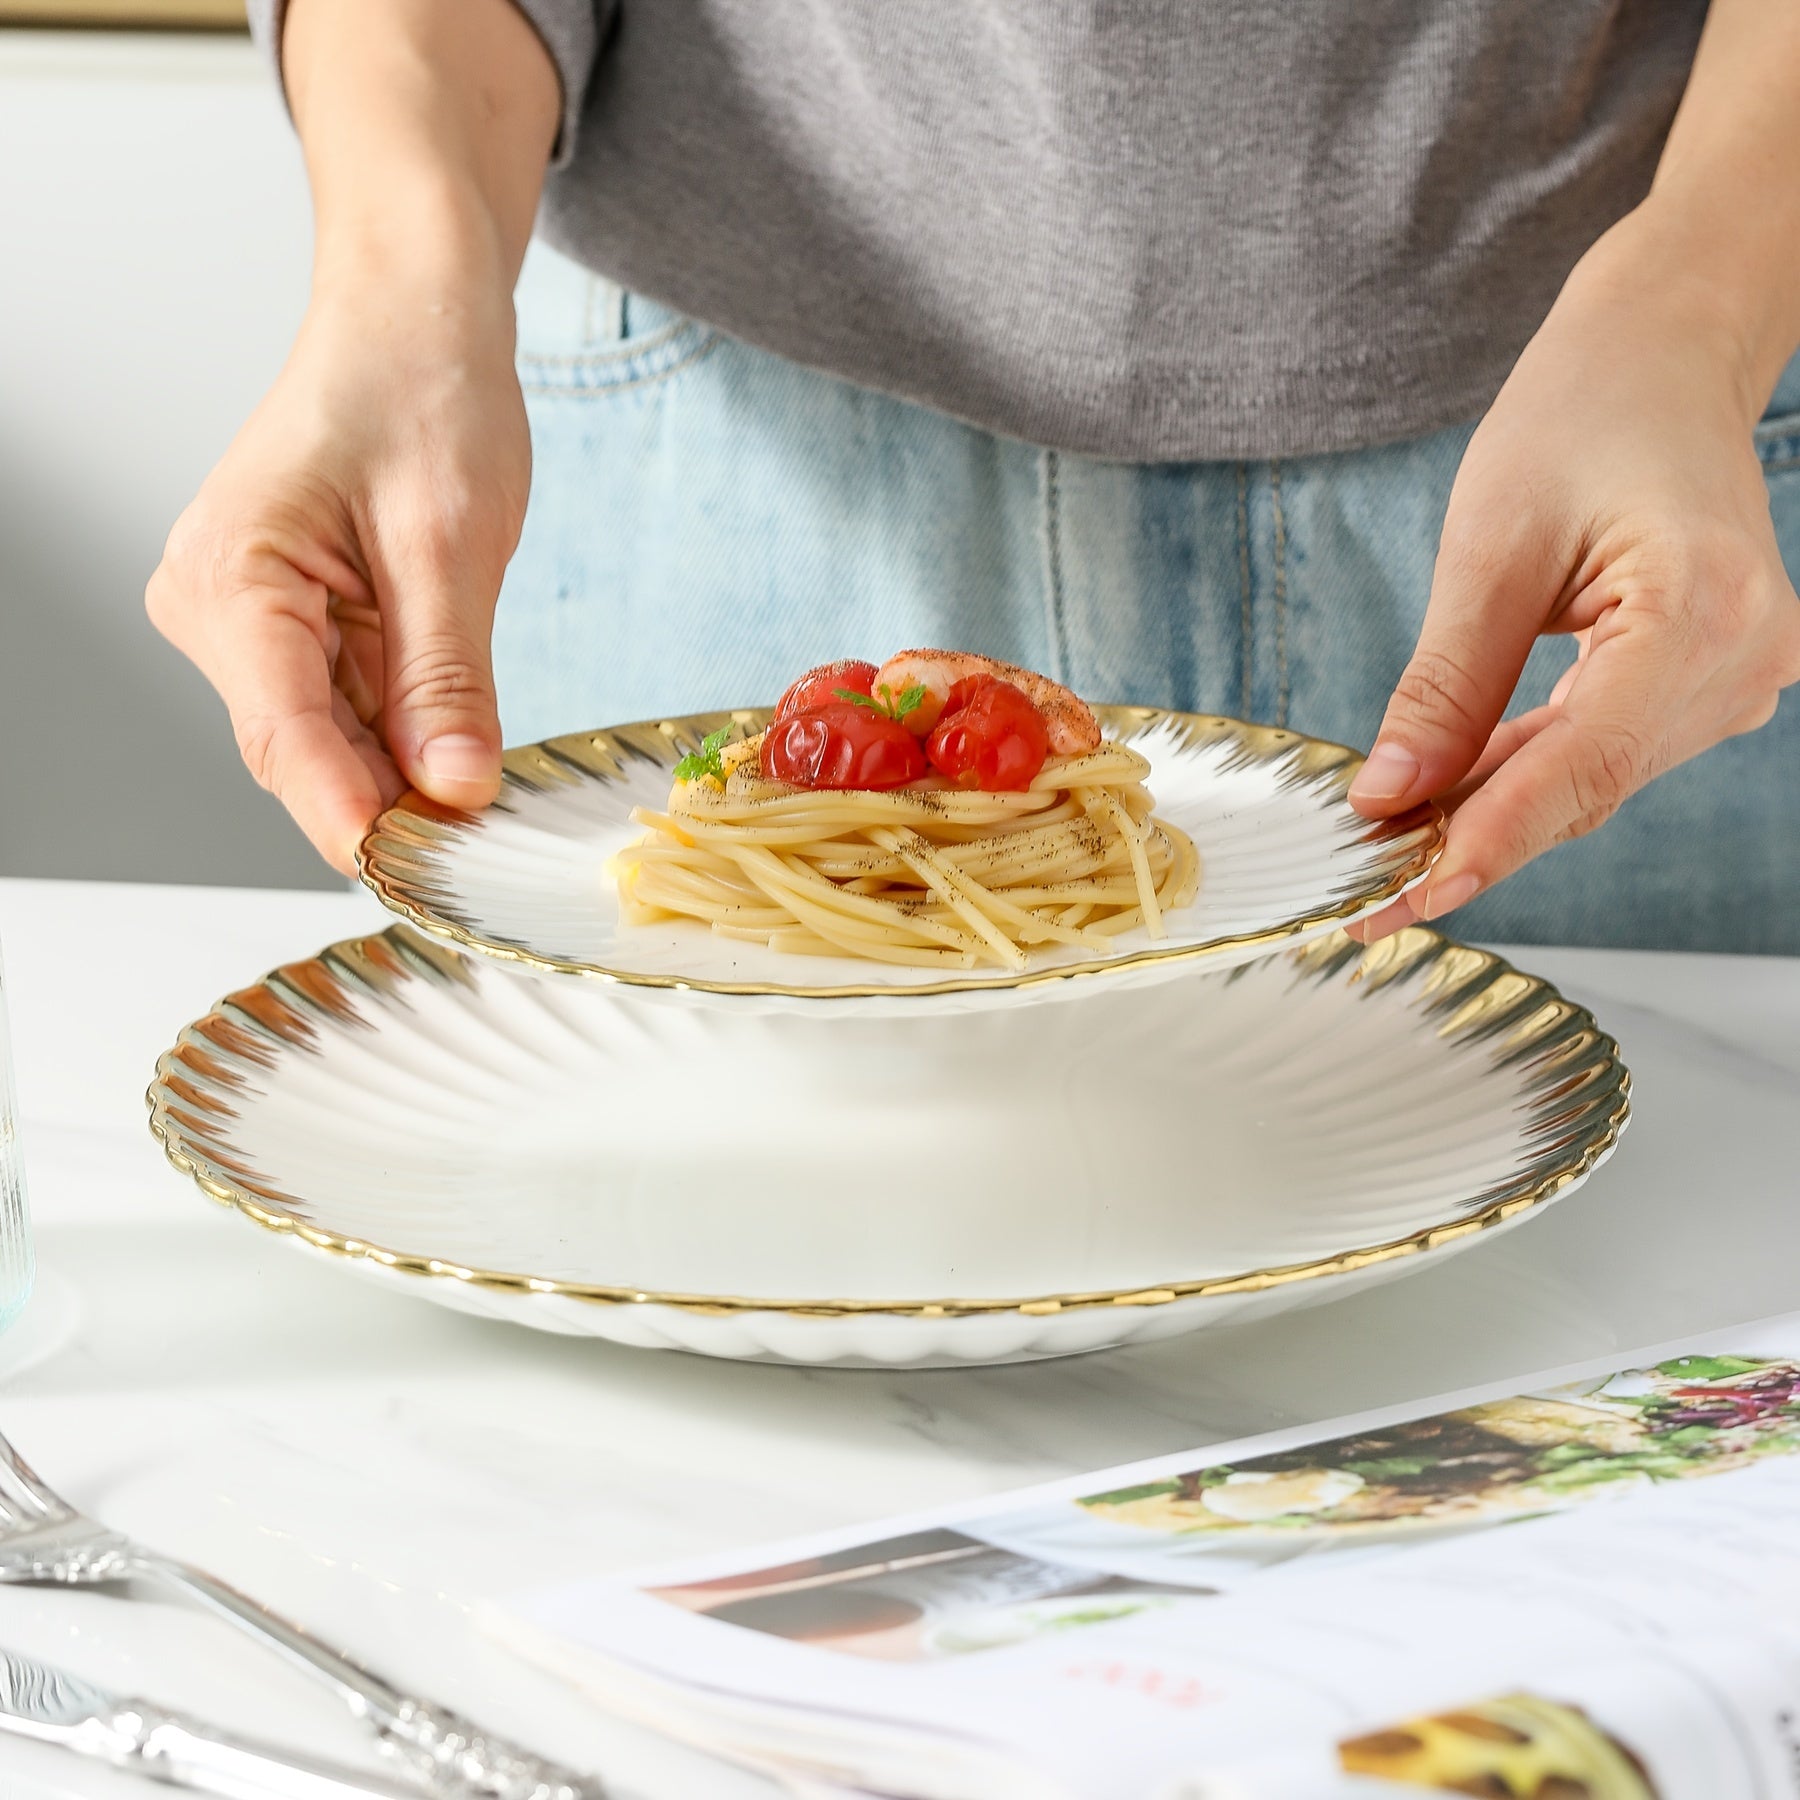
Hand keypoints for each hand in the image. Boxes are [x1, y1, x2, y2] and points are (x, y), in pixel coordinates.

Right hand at [146, 0, 557, 873]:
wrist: (414, 313)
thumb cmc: (420, 388)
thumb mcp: (451, 540)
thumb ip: (448, 676)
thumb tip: (455, 787)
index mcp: (231, 577)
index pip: (285, 735)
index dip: (355, 816)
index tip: (422, 874)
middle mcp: (218, 607)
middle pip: (303, 751)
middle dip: (391, 804)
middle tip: (484, 855)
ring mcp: (251, 621)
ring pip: (331, 740)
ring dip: (404, 775)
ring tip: (486, 805)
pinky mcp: (296, 624)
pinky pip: (350, 706)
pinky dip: (406, 734)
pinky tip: (460, 753)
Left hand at [1348, 211, 1799, 937]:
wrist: (1662, 356)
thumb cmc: (1582, 413)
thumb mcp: (1488, 548)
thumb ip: (1445, 687)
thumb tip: (1388, 797)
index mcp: (1702, 608)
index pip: (1585, 762)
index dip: (1489, 841)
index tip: (1404, 896)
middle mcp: (1744, 657)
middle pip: (1588, 786)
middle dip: (1472, 843)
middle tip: (1365, 896)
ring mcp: (1739, 674)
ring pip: (1593, 782)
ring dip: (1492, 815)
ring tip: (1388, 852)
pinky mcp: (1709, 680)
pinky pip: (1605, 752)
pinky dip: (1526, 776)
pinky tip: (1451, 798)